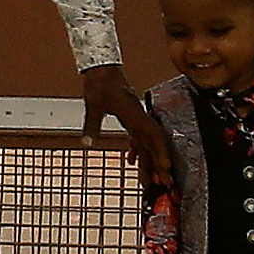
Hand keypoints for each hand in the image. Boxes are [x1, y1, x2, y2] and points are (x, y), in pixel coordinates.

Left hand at [82, 64, 169, 182]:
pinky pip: (138, 138)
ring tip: (151, 181)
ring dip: (150, 162)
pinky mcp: (131, 119)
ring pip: (147, 143)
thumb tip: (87, 144)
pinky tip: (133, 162)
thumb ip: (91, 125)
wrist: (102, 69)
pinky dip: (137, 150)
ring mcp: (137, 119)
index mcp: (134, 114)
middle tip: (166, 184)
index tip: (165, 168)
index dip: (161, 152)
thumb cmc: (99, 84)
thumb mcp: (93, 105)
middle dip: (160, 164)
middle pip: (154, 144)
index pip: (153, 136)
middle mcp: (139, 118)